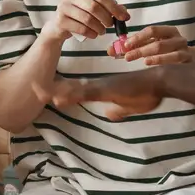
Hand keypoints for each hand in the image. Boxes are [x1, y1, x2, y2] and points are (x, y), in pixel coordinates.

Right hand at [41, 0, 128, 43]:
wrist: (60, 26)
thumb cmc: (81, 15)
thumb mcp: (95, 9)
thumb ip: (111, 8)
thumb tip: (125, 14)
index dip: (115, 8)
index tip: (124, 18)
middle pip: (94, 7)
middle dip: (106, 18)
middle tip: (110, 25)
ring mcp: (63, 6)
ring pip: (87, 19)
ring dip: (99, 28)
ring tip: (102, 31)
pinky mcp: (60, 20)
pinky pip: (80, 28)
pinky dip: (91, 34)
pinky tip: (94, 35)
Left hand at [48, 69, 165, 119]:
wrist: (162, 80)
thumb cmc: (148, 91)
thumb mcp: (129, 106)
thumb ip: (119, 110)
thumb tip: (110, 114)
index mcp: (101, 90)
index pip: (75, 91)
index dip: (60, 91)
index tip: (43, 91)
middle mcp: (98, 86)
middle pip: (69, 88)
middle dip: (51, 89)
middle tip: (33, 87)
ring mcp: (102, 86)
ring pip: (73, 89)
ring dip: (56, 90)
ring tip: (38, 90)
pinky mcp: (108, 89)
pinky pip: (86, 93)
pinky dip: (71, 96)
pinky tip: (59, 98)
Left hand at [114, 25, 191, 65]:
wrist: (191, 62)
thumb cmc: (167, 53)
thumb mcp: (150, 47)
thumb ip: (132, 48)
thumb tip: (110, 50)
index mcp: (168, 31)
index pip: (152, 30)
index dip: (138, 37)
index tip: (125, 45)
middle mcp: (177, 38)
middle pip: (157, 42)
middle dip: (140, 49)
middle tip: (127, 57)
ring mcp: (183, 49)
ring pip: (165, 50)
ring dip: (150, 56)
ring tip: (141, 61)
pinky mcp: (187, 60)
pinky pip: (174, 59)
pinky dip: (162, 61)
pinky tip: (151, 64)